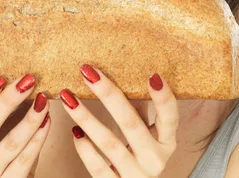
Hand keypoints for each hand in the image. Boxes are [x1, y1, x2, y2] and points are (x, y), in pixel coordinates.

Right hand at [0, 74, 50, 177]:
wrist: (12, 176)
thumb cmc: (5, 140)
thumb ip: (5, 102)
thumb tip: (25, 76)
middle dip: (8, 101)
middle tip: (27, 81)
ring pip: (10, 144)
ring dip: (30, 119)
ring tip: (44, 100)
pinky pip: (25, 160)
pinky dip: (38, 138)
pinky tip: (47, 121)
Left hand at [61, 64, 178, 176]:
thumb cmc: (140, 157)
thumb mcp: (147, 135)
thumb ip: (139, 110)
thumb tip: (126, 73)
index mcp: (167, 143)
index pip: (170, 118)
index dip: (163, 98)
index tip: (152, 74)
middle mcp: (154, 160)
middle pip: (131, 124)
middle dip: (108, 95)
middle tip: (88, 72)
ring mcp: (136, 175)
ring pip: (109, 143)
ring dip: (86, 118)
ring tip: (68, 97)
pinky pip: (98, 167)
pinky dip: (85, 148)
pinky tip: (74, 131)